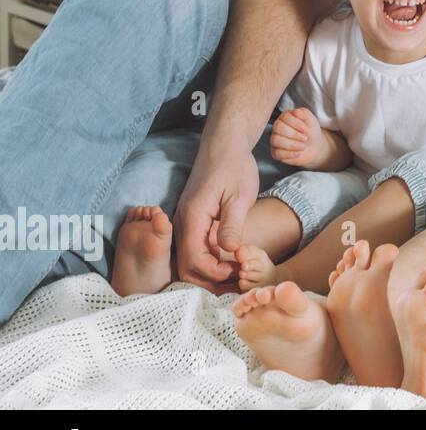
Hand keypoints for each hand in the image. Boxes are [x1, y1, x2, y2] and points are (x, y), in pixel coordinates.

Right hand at [174, 144, 258, 291]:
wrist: (224, 146)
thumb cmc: (234, 167)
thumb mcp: (239, 196)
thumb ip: (231, 225)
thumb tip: (229, 251)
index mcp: (192, 217)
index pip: (194, 259)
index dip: (215, 272)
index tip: (238, 271)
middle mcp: (182, 224)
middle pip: (186, 266)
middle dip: (209, 281)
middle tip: (237, 284)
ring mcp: (185, 224)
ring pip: (189, 261)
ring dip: (209, 274)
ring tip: (236, 277)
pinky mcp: (193, 223)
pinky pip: (195, 250)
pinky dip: (209, 262)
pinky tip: (230, 264)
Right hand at [270, 106, 328, 167]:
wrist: (315, 146)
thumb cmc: (311, 131)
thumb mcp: (311, 120)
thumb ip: (304, 113)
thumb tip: (296, 112)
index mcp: (285, 117)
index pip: (284, 117)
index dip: (296, 123)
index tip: (307, 129)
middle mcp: (277, 128)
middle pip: (278, 128)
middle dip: (294, 134)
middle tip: (305, 138)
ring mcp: (275, 140)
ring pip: (276, 140)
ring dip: (292, 144)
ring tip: (303, 146)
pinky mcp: (276, 152)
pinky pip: (277, 153)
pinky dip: (290, 154)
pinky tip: (299, 153)